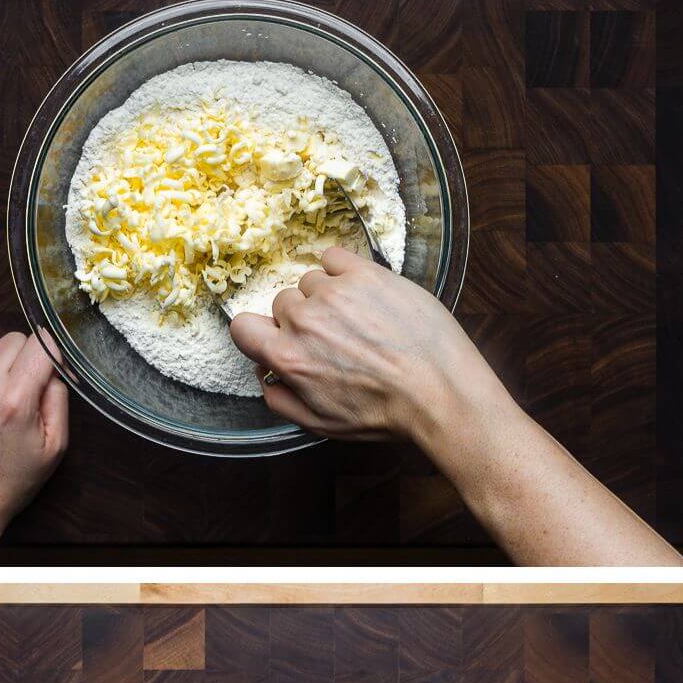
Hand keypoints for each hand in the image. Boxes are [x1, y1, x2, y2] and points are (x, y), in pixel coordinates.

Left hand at [0, 329, 68, 564]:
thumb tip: (53, 368)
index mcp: (14, 403)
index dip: (48, 355)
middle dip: (23, 358)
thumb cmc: (8, 484)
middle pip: (12, 339)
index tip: (46, 370)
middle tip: (21, 387)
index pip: (39, 344)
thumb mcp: (54, 450)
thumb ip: (58, 401)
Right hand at [229, 248, 517, 444]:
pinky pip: (334, 257)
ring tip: (358, 320)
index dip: (258, 334)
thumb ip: (281, 401)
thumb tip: (266, 378)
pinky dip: (341, 270)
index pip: (243, 327)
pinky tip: (361, 292)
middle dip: (302, 320)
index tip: (277, 339)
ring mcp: (336, 292)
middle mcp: (305, 319)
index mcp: (288, 357)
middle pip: (282, 304)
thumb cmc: (384, 412)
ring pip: (312, 282)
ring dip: (326, 297)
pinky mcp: (366, 273)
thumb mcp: (321, 425)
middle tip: (336, 339)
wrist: (439, 391)